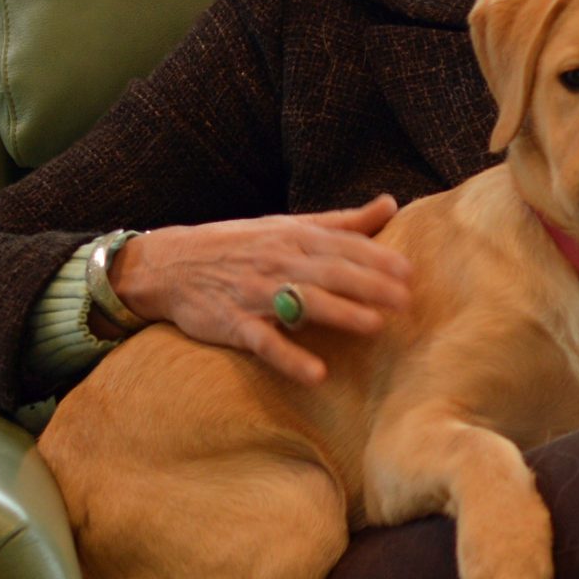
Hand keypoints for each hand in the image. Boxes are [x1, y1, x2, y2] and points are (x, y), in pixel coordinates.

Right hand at [110, 194, 411, 385]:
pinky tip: (317, 374)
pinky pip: (265, 341)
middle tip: (406, 301)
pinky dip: (290, 357)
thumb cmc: (240, 244)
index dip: (376, 258)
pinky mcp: (234, 323)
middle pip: (330, 272)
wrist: (170, 264)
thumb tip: (390, 203)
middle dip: (369, 285)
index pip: (342, 245)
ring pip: (302, 301)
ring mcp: (255, 292)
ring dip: (339, 313)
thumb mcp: (289, 225)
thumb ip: (342, 222)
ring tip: (374, 326)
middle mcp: (278, 260)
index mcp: (294, 236)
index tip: (409, 271)